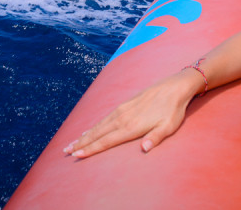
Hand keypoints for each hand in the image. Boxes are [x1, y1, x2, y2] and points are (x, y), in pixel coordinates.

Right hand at [63, 70, 200, 158]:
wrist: (174, 86)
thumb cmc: (173, 109)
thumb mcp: (169, 126)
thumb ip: (155, 138)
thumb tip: (144, 149)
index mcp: (131, 126)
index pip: (107, 141)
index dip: (91, 149)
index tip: (77, 155)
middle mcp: (122, 117)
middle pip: (97, 133)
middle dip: (81, 143)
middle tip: (65, 151)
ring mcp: (122, 110)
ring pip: (98, 125)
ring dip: (84, 134)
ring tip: (71, 142)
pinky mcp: (124, 104)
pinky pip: (104, 117)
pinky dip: (94, 125)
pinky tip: (89, 129)